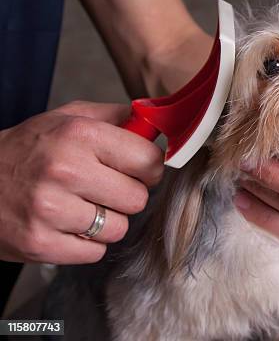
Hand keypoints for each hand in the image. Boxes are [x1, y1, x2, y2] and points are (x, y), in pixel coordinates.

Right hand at [0, 101, 163, 263]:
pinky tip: (68, 225)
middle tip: (106, 189)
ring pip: (119, 228)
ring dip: (107, 222)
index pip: (149, 160)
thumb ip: (117, 117)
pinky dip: (87, 243)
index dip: (148, 167)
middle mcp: (66, 170)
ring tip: (82, 207)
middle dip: (128, 195)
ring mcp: (50, 210)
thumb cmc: (28, 149)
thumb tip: (158, 124)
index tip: (137, 168)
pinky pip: (95, 252)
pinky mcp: (40, 243)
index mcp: (79, 135)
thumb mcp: (68, 118)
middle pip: (138, 198)